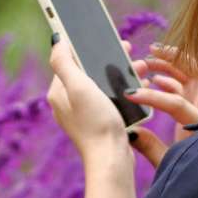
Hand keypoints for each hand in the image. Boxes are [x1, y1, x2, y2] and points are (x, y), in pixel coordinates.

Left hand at [46, 34, 138, 163]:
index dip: (87, 47)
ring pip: (102, 84)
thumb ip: (64, 62)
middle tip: (127, 48)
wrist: (111, 159)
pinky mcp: (100, 122)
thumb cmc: (95, 123)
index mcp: (59, 92)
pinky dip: (125, 89)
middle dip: (108, 58)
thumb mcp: (78, 87)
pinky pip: (112, 98)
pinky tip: (140, 86)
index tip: (105, 38)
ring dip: (121, 73)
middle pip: (88, 71)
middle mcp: (68, 103)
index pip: (70, 60)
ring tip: (141, 67)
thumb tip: (56, 39)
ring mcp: (85, 114)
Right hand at [124, 43, 197, 167]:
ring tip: (149, 61)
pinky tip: (156, 80)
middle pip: (196, 72)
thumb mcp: (168, 165)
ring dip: (171, 65)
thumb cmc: (195, 175)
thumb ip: (149, 147)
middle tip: (150, 53)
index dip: (152, 97)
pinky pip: (188, 84)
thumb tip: (131, 131)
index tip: (131, 94)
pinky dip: (171, 78)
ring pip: (192, 74)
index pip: (177, 102)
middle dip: (172, 59)